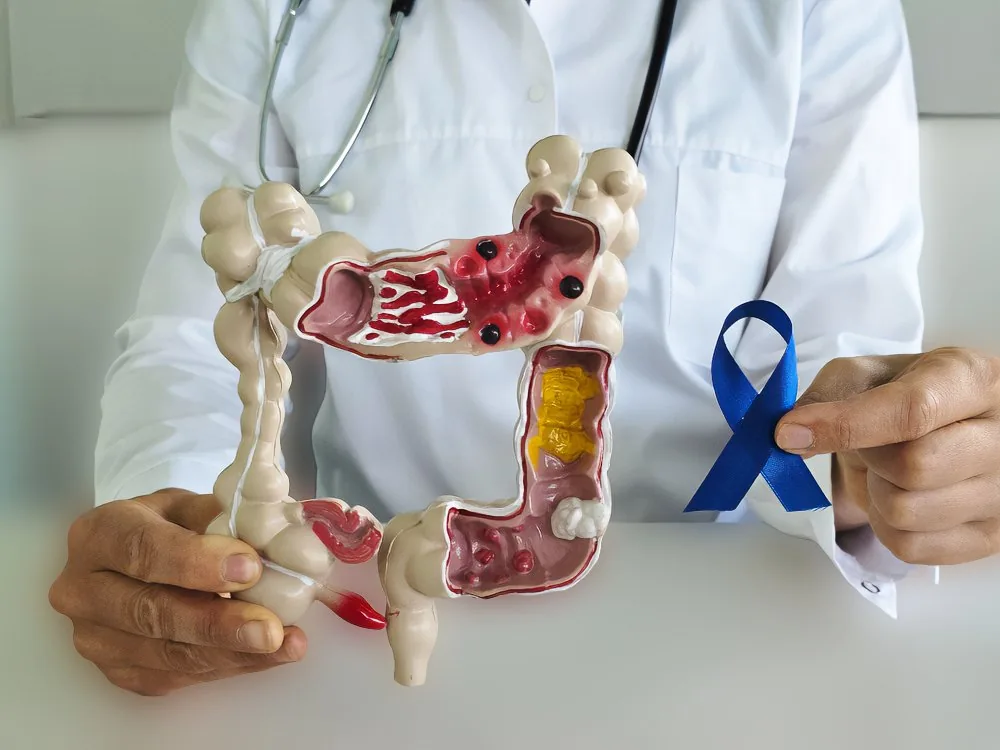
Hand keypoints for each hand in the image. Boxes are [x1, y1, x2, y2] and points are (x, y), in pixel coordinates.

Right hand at [49, 489, 306, 695]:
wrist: (143, 557)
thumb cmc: (173, 525)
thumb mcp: (192, 506)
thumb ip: (223, 519)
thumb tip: (273, 541)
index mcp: (100, 534)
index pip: (142, 550)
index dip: (196, 562)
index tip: (249, 568)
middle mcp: (83, 589)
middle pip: (150, 613)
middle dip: (216, 624)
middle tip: (269, 628)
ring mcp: (95, 637)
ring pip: (164, 654)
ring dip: (231, 653)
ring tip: (283, 644)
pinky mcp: (118, 671)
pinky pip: (174, 676)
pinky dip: (228, 666)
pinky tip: (268, 656)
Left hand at [774, 348, 999, 564]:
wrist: (940, 430)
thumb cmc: (902, 398)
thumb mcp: (864, 376)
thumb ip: (827, 396)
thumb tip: (794, 436)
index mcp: (973, 380)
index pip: (912, 410)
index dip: (844, 424)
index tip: (790, 432)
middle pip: (914, 467)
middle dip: (867, 458)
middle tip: (868, 445)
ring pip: (907, 511)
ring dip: (874, 494)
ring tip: (887, 471)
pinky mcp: (988, 537)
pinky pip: (910, 547)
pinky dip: (885, 526)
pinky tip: (898, 497)